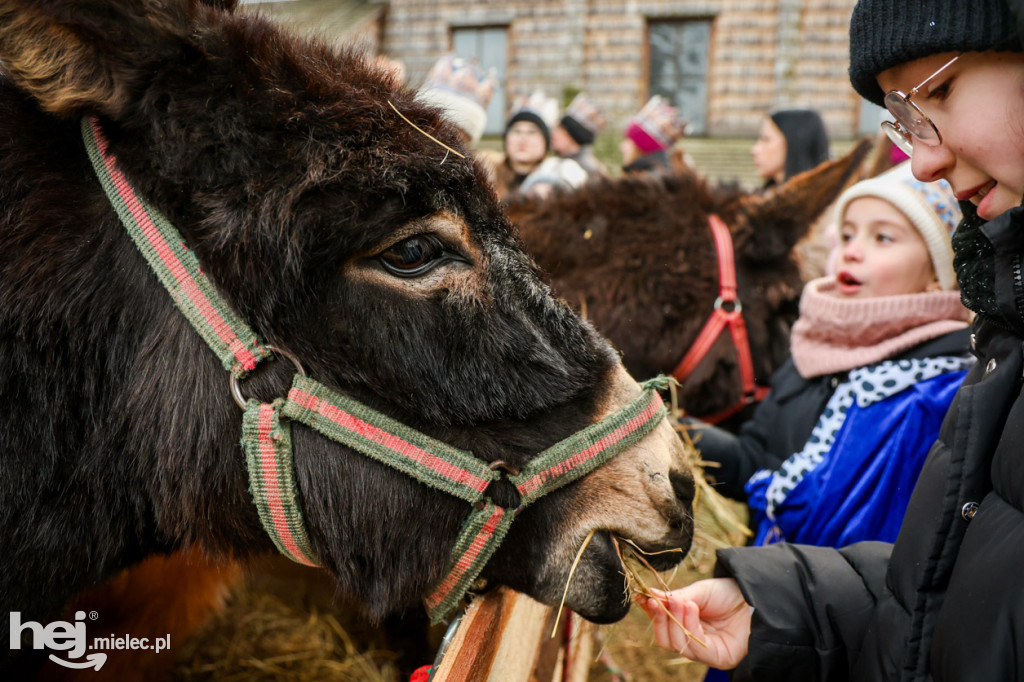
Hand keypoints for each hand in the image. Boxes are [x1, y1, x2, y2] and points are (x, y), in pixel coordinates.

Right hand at [636, 578, 751, 669]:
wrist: (757, 596)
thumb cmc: (729, 593)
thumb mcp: (699, 591)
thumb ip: (676, 598)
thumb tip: (649, 595)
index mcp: (687, 624)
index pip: (663, 625)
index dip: (651, 613)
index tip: (642, 597)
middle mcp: (695, 640)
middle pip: (665, 640)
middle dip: (659, 619)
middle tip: (657, 600)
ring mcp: (706, 651)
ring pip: (677, 645)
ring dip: (674, 621)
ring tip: (680, 601)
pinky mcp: (718, 658)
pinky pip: (696, 648)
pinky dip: (689, 626)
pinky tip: (691, 608)